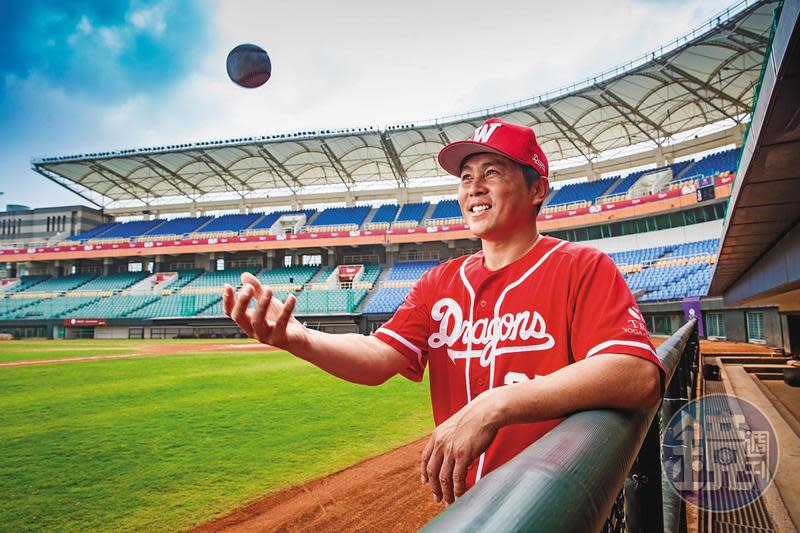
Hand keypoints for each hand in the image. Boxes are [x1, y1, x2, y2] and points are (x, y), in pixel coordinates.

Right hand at [223, 272, 306, 351]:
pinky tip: (291, 297)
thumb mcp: (268, 302)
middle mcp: (253, 331)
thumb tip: (244, 275)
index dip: (228, 300)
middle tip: (249, 287)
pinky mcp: (280, 338)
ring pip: (257, 321)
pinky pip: (281, 323)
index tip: (228, 285)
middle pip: (239, 317)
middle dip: (242, 302)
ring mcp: (265, 336)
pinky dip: (286, 309)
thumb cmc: (279, 319)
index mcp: (247, 322)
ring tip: (269, 289)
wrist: (299, 338)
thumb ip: (256, 290)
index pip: (231, 312)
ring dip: (262, 304)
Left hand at [420, 389, 503, 503]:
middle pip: (432, 471)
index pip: (425, 457)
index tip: (425, 481)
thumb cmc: (477, 417)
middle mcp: (440, 443)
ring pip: (443, 478)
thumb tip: (464, 464)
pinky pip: (457, 478)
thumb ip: (456, 443)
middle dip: (434, 487)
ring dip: (446, 493)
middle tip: (437, 498)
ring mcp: (450, 449)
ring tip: (449, 503)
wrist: (487, 411)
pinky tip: (460, 497)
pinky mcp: (462, 455)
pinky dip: (458, 490)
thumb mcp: (458, 428)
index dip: (424, 471)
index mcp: (437, 435)